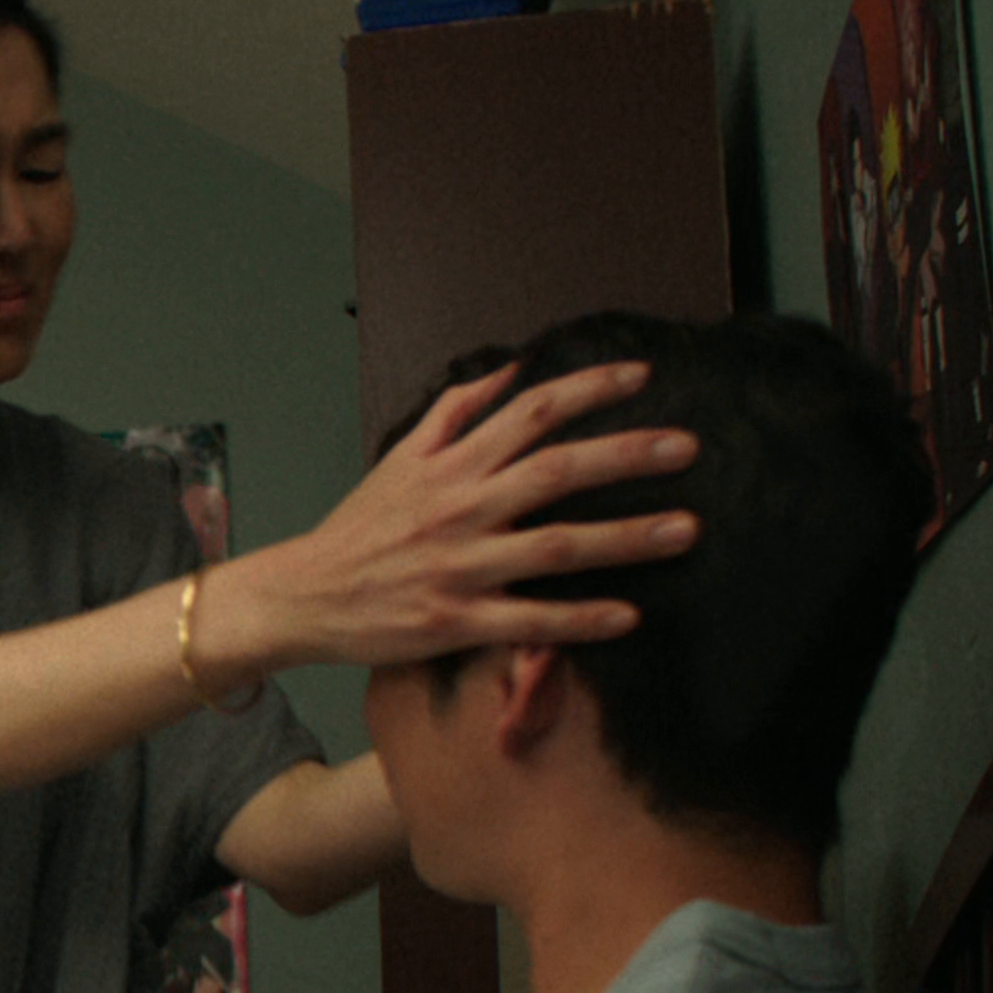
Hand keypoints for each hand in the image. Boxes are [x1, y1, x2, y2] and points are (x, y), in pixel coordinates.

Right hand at [238, 361, 701, 669]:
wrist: (306, 595)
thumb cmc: (359, 529)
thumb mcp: (400, 458)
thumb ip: (455, 412)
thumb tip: (508, 370)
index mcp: (451, 465)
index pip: (530, 412)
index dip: (589, 389)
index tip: (642, 377)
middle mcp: (461, 509)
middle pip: (556, 471)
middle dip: (627, 455)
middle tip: (687, 447)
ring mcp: (460, 567)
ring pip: (555, 547)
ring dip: (626, 538)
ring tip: (686, 529)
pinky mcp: (455, 621)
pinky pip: (529, 621)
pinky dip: (579, 619)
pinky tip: (627, 616)